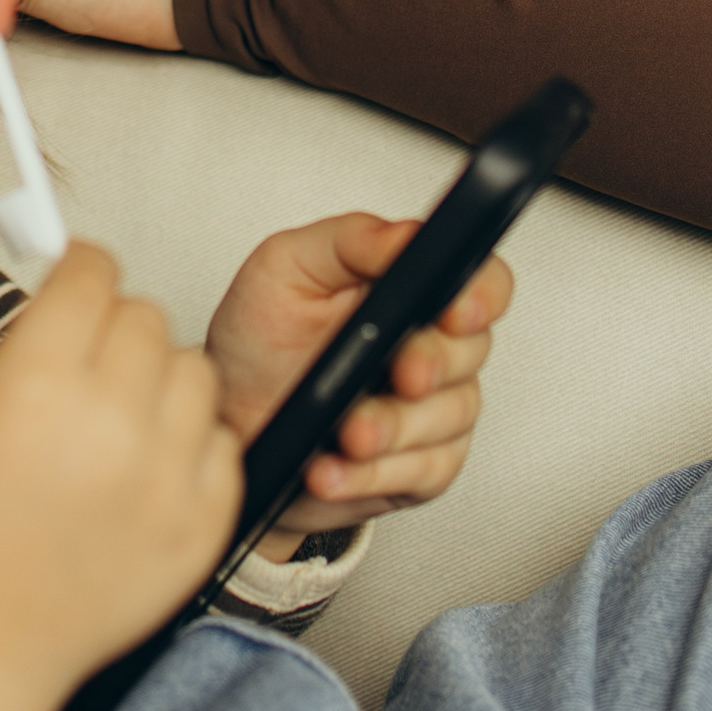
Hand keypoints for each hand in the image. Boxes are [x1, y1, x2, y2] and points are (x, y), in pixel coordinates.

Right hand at [0, 243, 241, 710]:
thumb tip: (50, 319)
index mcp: (37, 382)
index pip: (91, 277)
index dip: (79, 266)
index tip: (76, 275)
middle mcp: (112, 423)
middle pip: (146, 317)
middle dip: (112, 323)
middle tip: (85, 354)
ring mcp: (165, 480)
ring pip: (196, 373)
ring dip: (157, 377)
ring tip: (119, 411)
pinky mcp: (198, 529)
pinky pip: (221, 445)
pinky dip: (187, 443)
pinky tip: (143, 464)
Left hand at [204, 214, 510, 555]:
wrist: (230, 419)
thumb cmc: (257, 342)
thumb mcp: (284, 268)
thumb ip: (349, 241)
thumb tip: (405, 236)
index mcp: (408, 290)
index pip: (478, 281)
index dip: (481, 295)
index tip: (456, 310)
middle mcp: (429, 346)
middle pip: (470, 351)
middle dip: (434, 364)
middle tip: (401, 374)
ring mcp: (430, 409)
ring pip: (448, 417)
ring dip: (395, 427)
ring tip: (348, 433)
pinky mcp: (418, 466)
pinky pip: (420, 472)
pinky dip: (372, 474)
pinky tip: (332, 468)